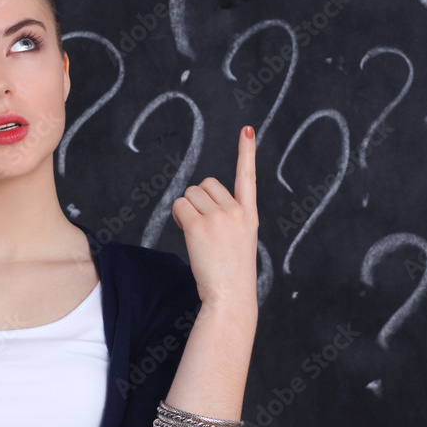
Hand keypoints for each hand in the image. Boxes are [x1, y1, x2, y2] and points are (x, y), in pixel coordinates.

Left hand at [171, 126, 257, 311]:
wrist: (231, 297)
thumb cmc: (231, 275)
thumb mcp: (239, 241)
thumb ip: (227, 218)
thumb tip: (197, 204)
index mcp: (249, 215)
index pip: (248, 177)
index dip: (246, 152)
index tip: (247, 130)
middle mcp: (236, 211)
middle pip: (206, 184)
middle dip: (197, 201)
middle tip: (201, 227)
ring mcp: (219, 217)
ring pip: (190, 194)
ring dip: (186, 210)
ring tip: (196, 235)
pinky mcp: (200, 226)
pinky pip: (179, 207)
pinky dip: (177, 218)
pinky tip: (186, 234)